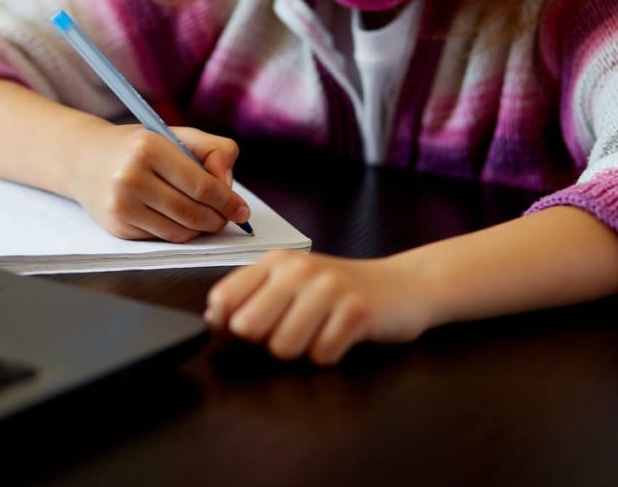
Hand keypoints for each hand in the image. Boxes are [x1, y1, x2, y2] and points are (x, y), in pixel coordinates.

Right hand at [69, 124, 250, 241]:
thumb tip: (228, 184)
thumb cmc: (139, 148)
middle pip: (192, 212)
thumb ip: (213, 150)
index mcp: (148, 148)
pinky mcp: (117, 226)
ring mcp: (121, 205)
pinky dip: (179, 232)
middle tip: (228, 217)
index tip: (242, 210)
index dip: (227, 201)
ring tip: (206, 217)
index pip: (200, 185)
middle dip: (217, 219)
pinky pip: (162, 238)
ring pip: (180, 231)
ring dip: (200, 229)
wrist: (86, 161)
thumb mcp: (175, 135)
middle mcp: (130, 177)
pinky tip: (179, 219)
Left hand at [205, 251, 432, 364]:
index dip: (225, 325)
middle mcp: (299, 269)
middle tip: (289, 332)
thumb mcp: (292, 284)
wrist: (403, 286)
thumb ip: (252, 297)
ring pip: (283, 346)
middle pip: (248, 327)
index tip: (244, 333)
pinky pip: (321, 355)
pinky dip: (329, 356)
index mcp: (276, 261)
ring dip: (299, 352)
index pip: (224, 298)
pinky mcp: (356, 311)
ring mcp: (328, 288)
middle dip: (263, 342)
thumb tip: (213, 318)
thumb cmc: (340, 291)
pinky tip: (340, 337)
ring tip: (318, 334)